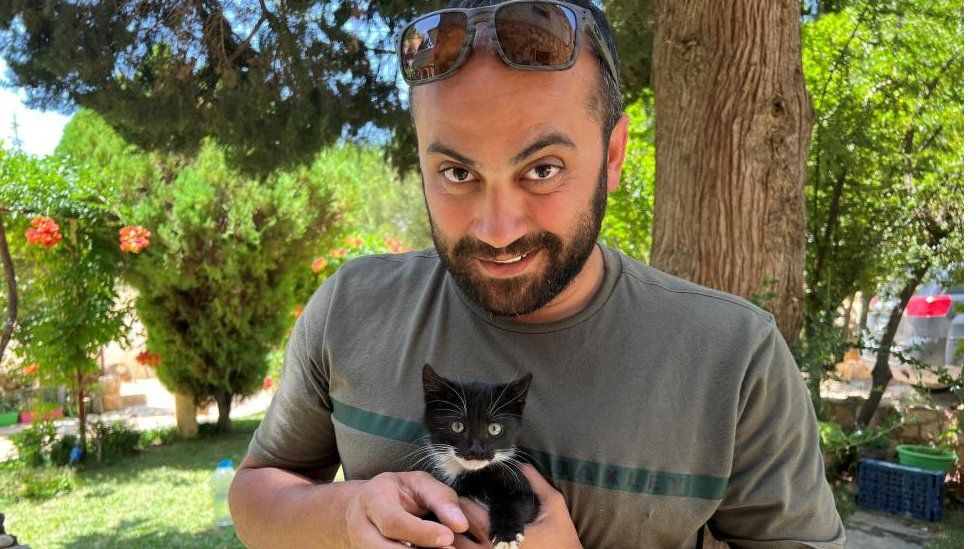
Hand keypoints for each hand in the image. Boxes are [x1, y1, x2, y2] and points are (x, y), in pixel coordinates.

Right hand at [345, 471, 469, 547]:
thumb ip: (441, 499)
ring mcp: (360, 547)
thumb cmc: (397, 492)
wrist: (363, 505)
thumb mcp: (419, 483)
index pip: (393, 521)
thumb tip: (460, 524)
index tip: (448, 537)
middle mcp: (360, 527)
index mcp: (373, 500)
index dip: (422, 533)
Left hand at [454, 464, 580, 548]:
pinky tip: (464, 542)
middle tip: (451, 508)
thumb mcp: (554, 504)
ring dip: (456, 538)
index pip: (469, 515)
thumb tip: (521, 462)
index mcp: (506, 535)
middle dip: (452, 519)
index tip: (461, 493)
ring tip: (453, 525)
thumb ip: (536, 483)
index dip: (462, 501)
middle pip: (457, 535)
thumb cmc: (562, 536)